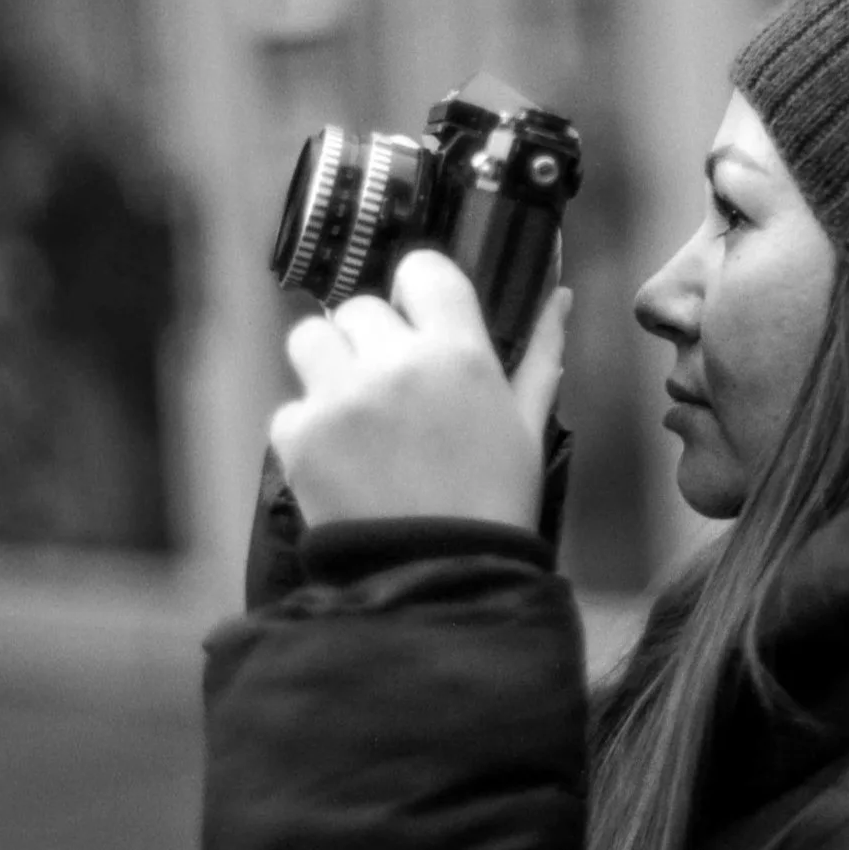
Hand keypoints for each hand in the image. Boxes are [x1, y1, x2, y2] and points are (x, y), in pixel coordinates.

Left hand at [269, 250, 572, 530]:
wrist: (440, 580)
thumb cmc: (494, 502)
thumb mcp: (529, 426)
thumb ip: (540, 353)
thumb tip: (557, 295)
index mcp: (459, 353)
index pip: (421, 269)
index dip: (416, 291)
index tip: (418, 320)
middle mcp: (395, 364)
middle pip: (358, 308)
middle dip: (371, 341)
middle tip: (391, 390)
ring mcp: (341, 398)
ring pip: (309, 339)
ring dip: (327, 367)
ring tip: (354, 414)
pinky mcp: (299, 437)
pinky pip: (291, 407)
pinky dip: (309, 431)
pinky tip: (341, 463)